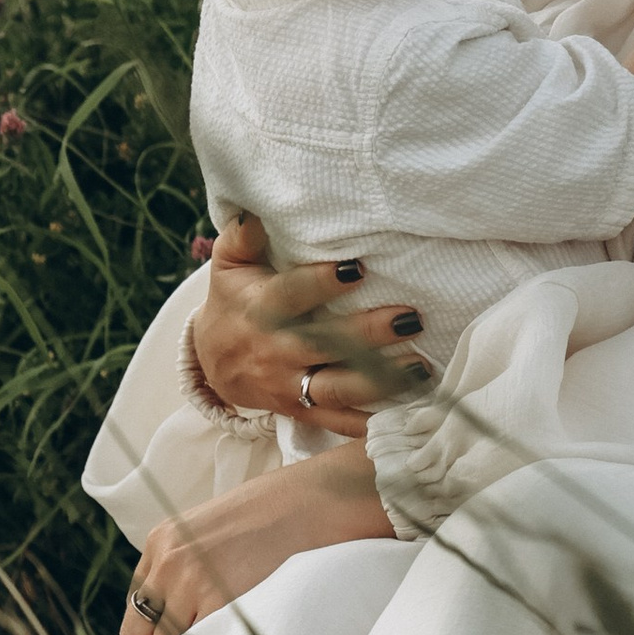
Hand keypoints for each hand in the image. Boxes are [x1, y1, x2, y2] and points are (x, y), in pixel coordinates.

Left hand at [120, 447, 395, 634]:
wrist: (316, 501)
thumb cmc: (279, 515)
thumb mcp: (215, 530)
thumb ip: (190, 564)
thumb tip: (182, 613)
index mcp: (162, 540)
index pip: (137, 607)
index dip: (155, 632)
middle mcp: (168, 561)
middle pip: (140, 634)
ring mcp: (190, 582)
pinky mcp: (217, 601)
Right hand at [190, 210, 430, 432]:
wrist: (212, 364)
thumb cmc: (233, 300)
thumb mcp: (229, 265)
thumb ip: (243, 237)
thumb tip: (255, 210)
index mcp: (260, 309)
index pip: (292, 295)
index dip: (321, 283)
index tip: (358, 268)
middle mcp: (276, 350)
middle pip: (324, 345)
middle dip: (368, 334)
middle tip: (411, 319)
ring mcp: (289, 385)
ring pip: (337, 388)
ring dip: (381, 381)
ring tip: (421, 367)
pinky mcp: (301, 410)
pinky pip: (337, 422)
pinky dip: (369, 424)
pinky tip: (406, 416)